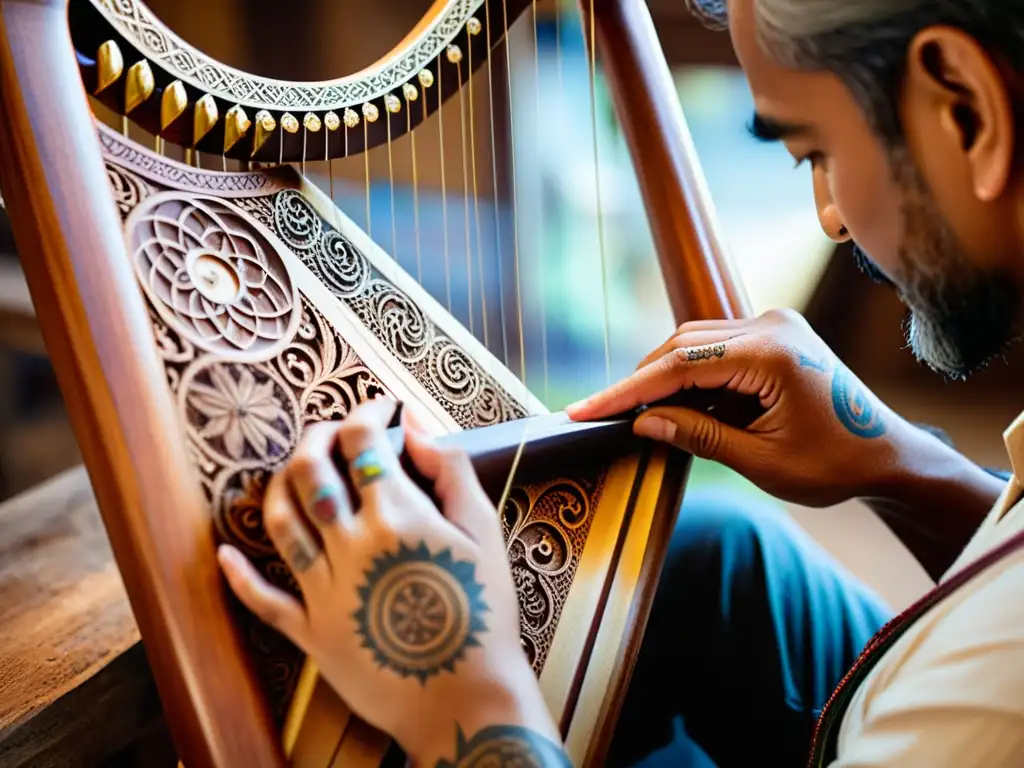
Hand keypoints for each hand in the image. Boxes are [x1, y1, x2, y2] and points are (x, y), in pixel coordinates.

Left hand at [216, 398, 562, 763]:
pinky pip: (263, 599)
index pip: (362, 441)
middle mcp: (353, 546)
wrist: (467, 699)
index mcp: (398, 517)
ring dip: (281, 486)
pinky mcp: (311, 633)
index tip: (378, 409)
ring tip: (295, 472)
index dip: (366, 411)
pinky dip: (240, 576)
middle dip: (316, 437)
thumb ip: (451, 470)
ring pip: (281, 522)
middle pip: (311, 470)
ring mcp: (325, 591)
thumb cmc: (484, 614)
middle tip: (332, 432)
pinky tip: (228, 552)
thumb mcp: (484, 532)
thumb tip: (415, 425)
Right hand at [567, 309, 918, 507]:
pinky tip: (674, 403)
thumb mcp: (761, 462)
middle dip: (640, 382)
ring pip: (693, 342)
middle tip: (601, 416)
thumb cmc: (835, 465)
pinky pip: (716, 346)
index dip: (626, 391)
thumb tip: (642, 422)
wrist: (888, 454)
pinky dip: (690, 374)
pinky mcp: (775, 334)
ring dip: (664, 376)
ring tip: (636, 416)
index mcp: (771, 354)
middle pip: (680, 345)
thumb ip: (698, 435)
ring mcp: (775, 325)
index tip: (585, 410)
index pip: (678, 366)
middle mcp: (771, 326)